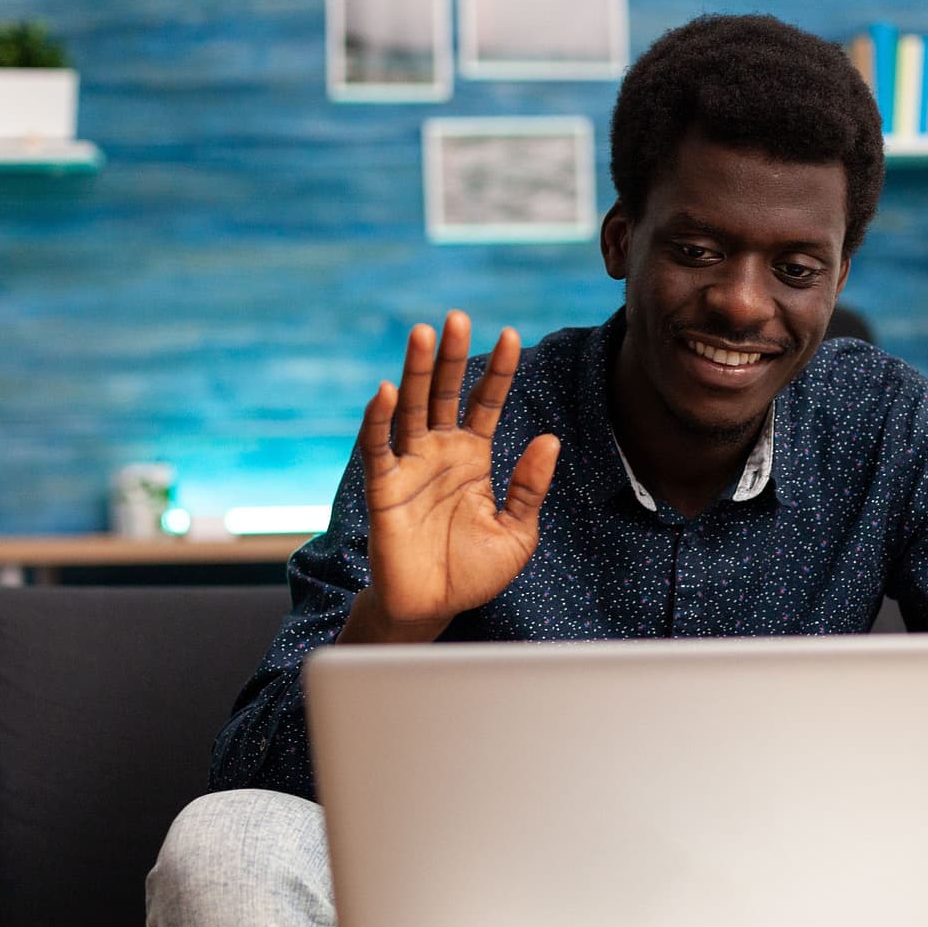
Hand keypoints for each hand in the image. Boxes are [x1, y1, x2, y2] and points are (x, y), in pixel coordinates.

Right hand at [339, 310, 559, 644]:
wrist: (432, 609)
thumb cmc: (473, 571)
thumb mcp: (518, 531)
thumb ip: (530, 486)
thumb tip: (548, 439)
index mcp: (472, 457)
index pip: (485, 403)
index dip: (497, 371)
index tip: (509, 335)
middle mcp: (439, 453)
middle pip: (445, 393)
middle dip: (452, 356)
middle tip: (458, 317)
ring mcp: (409, 467)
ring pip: (411, 409)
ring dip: (416, 372)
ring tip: (424, 334)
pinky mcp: (383, 489)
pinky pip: (379, 449)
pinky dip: (379, 420)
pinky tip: (386, 391)